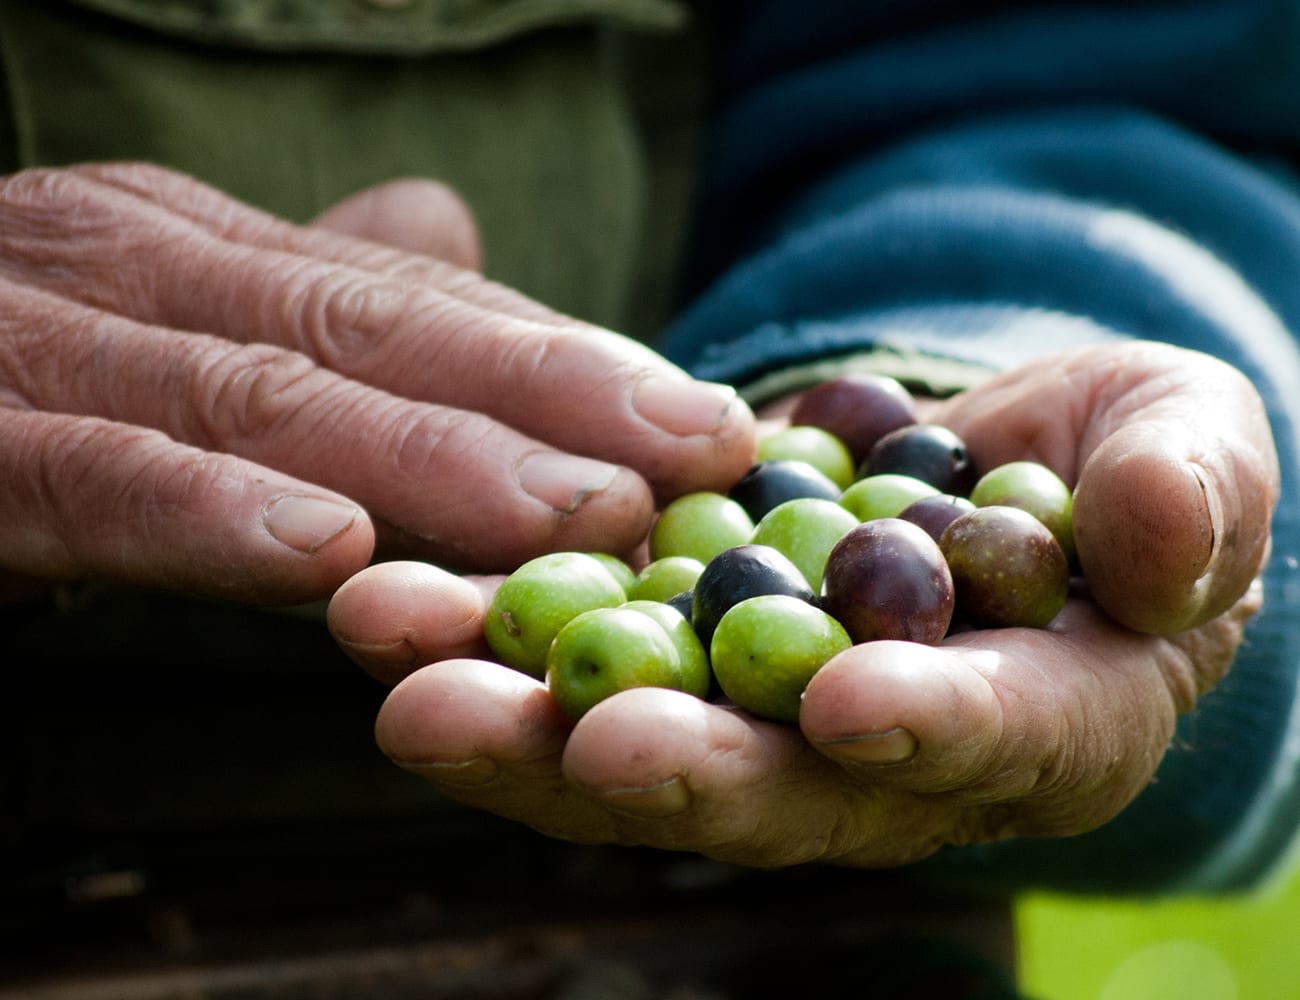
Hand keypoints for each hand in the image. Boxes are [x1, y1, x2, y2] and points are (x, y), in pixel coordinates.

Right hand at [0, 165, 754, 603]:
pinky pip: (87, 478)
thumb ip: (301, 291)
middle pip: (375, 335)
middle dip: (548, 398)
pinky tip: (322, 550)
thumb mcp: (167, 309)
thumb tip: (440, 227)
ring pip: (263, 398)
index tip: (712, 416)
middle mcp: (130, 267)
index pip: (420, 301)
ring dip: (429, 461)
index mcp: (202, 247)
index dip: (574, 358)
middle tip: (696, 455)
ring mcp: (33, 343)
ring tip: (577, 512)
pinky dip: (200, 511)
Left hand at [330, 341, 1276, 866]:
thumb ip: (1191, 498)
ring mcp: (760, 709)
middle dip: (669, 767)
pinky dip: (485, 636)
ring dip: (518, 717)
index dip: (931, 730)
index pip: (993, 742)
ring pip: (641, 734)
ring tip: (403, 674)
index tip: (849, 706)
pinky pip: (575, 652)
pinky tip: (390, 604)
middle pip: (777, 786)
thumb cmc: (1123, 462)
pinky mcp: (673, 647)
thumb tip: (1155, 545)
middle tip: (571, 738)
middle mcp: (882, 754)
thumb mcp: (1187, 448)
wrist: (995, 456)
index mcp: (1041, 722)